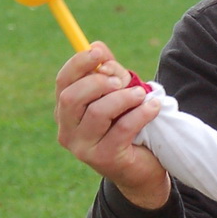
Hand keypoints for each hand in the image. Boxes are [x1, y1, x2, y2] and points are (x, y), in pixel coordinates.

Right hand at [54, 41, 170, 208]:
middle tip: (122, 80)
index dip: (79, 63)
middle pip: (71, 98)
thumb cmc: (128, 127)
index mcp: (66, 112)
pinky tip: (153, 106)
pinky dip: (140, 113)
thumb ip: (108, 72)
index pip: (63, 82)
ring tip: (141, 95)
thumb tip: (97, 47)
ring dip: (124, 98)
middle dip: (98, 82)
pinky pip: (122, 128)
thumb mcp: (118, 94)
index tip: (99, 52)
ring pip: (97, 113)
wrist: (141, 170)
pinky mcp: (104, 159)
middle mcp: (67, 131)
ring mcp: (83, 148)